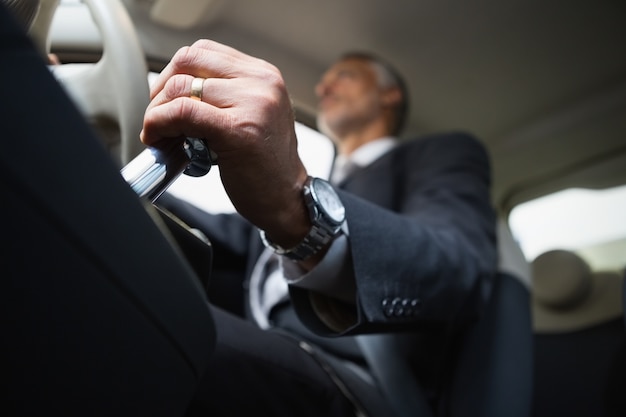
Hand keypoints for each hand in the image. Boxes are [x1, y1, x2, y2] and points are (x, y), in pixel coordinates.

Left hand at [141, 39, 309, 247]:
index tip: (166, 99)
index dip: (174, 73)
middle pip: (188, 61)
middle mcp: (262, 83)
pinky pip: (182, 113)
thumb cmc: (266, 166)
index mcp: (265, 75)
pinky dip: (159, 124)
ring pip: (180, 87)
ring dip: (156, 112)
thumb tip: (172, 91)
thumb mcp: (252, 116)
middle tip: (157, 117)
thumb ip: (224, 96)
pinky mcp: (237, 129)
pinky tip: (158, 140)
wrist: (287, 199)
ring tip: (159, 135)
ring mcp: (252, 104)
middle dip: (160, 88)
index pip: (204, 51)